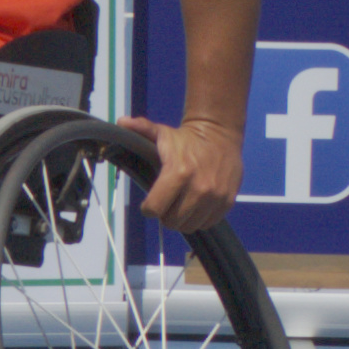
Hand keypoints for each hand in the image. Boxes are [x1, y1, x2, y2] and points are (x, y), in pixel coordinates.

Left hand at [128, 115, 240, 233]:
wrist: (221, 135)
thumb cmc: (186, 138)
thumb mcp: (162, 132)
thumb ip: (140, 129)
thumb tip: (121, 122)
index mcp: (179, 172)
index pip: (156, 208)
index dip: (148, 208)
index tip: (149, 203)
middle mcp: (199, 188)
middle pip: (172, 222)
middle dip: (165, 215)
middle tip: (166, 204)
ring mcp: (215, 197)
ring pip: (190, 226)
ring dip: (182, 219)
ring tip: (180, 205)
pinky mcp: (227, 202)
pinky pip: (208, 223)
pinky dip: (199, 219)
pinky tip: (196, 206)